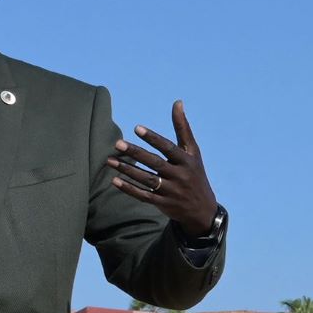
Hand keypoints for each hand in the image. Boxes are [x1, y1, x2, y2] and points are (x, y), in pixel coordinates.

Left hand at [107, 100, 220, 233]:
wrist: (203, 210)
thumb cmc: (195, 174)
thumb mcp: (193, 152)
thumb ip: (183, 128)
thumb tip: (177, 102)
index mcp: (187, 161)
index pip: (168, 148)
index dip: (153, 138)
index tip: (136, 128)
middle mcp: (180, 176)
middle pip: (155, 163)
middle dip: (136, 153)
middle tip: (117, 143)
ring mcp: (172, 192)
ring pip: (147, 179)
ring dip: (127, 170)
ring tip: (110, 160)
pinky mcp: (164, 204)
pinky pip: (144, 196)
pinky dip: (130, 189)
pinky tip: (115, 181)